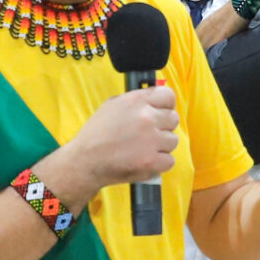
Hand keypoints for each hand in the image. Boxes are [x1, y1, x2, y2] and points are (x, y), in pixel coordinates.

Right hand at [35, 86, 179, 209]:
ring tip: (143, 148)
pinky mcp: (152, 161)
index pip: (168, 96)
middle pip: (173, 119)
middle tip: (148, 134)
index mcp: (137, 101)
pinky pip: (169, 160)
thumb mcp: (113, 105)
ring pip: (173, 140)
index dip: (166, 105)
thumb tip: (154, 99)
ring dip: (161, 146)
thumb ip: (136, 100)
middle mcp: (146, 118)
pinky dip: (159, 163)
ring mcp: (151, 140)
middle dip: (163, 127)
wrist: (86, 160)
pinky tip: (145, 160)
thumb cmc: (97, 134)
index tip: (161, 112)